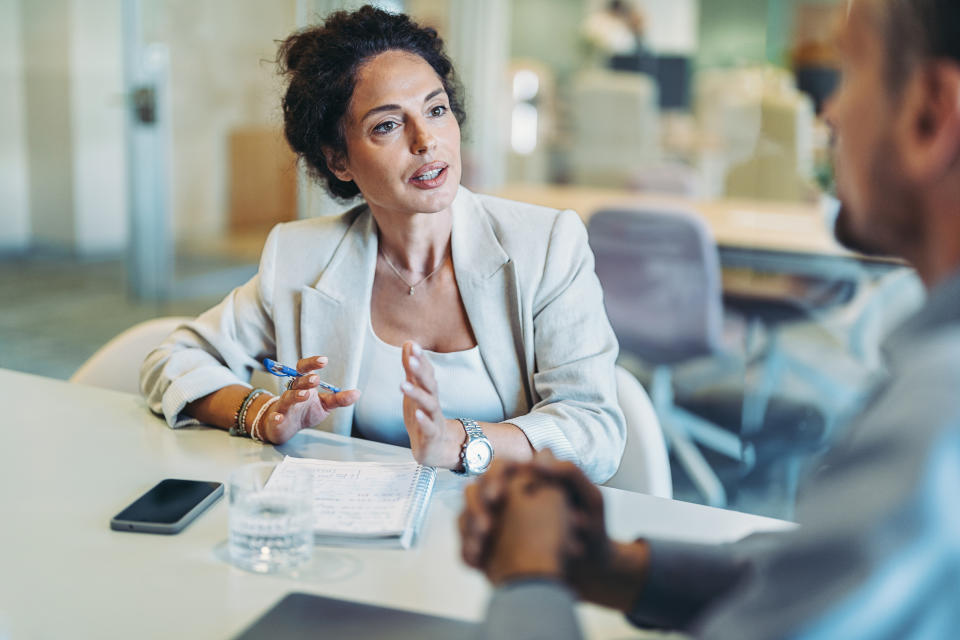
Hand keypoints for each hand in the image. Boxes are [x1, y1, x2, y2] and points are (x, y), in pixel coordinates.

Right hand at [260, 355, 359, 443]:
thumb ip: (339, 399)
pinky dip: (276, 417)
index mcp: (303, 385)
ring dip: (295, 396)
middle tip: (316, 379)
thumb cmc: (305, 411)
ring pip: (287, 398)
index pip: (304, 369)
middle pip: (297, 382)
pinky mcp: (276, 420)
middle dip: (306, 380)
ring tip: (304, 395)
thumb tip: (357, 393)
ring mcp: (283, 406)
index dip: (312, 363)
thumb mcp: (325, 405)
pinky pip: (275, 417)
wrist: (285, 427)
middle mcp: (292, 392)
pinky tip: (279, 417)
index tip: (324, 360)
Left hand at [400, 341, 460, 466]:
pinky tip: (417, 413)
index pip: (426, 372)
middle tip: (412, 358)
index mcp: (428, 391)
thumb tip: (409, 343)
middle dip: (421, 371)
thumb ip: (412, 369)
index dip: (420, 359)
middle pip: (429, 384)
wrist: (438, 448)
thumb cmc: (423, 416)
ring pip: (428, 404)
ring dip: (417, 394)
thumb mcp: (415, 391)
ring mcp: (433, 419)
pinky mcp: (432, 436)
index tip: (413, 344)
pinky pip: (428, 427)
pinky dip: (423, 420)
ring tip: (403, 384)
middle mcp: (432, 402)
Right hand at [460, 451, 637, 604]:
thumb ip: (568, 472)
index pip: (501, 468)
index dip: (494, 479)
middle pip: (477, 491)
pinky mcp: (491, 546)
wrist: (590, 570)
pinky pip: (468, 544)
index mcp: (530, 482)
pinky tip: (478, 561)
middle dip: (477, 507)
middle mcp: (509, 499)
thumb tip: (540, 454)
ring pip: (467, 517)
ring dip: (469, 529)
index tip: (498, 497)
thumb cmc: (592, 530)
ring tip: (480, 547)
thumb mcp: (589, 499)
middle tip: (487, 528)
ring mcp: (497, 522)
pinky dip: (468, 551)